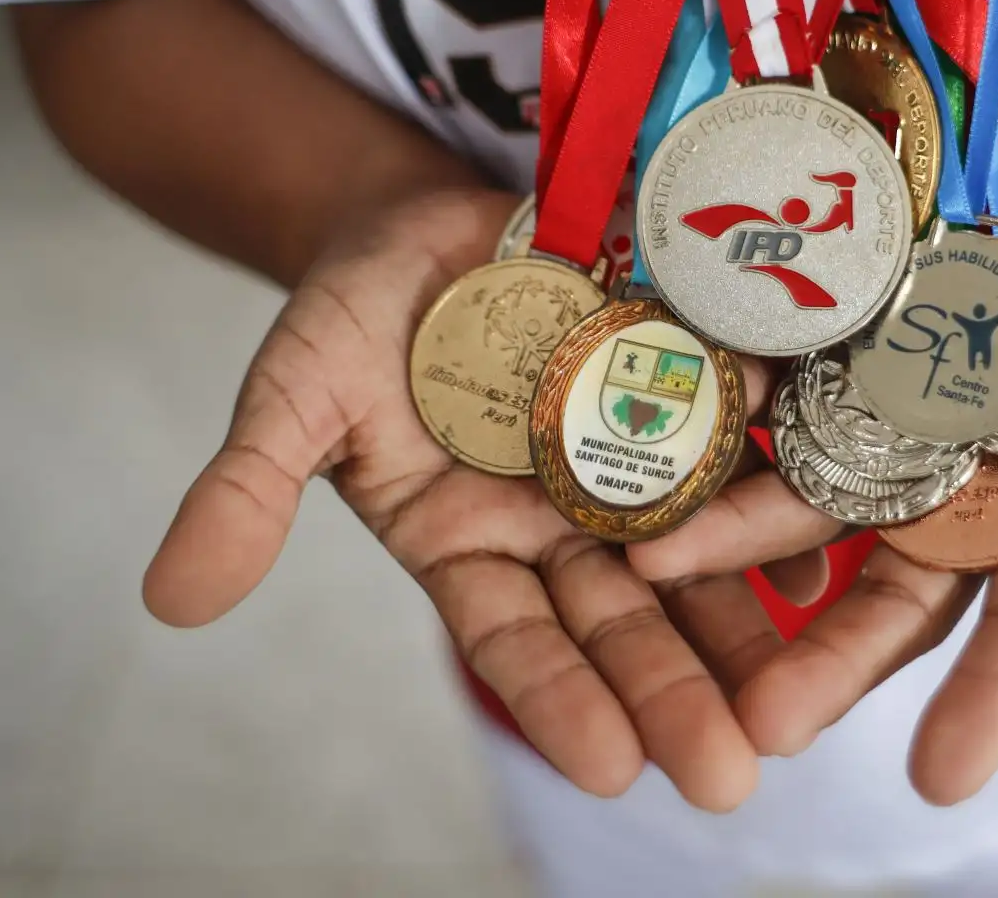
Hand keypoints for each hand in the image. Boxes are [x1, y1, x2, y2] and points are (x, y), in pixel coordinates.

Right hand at [141, 191, 774, 810]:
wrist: (432, 224)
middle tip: (733, 774)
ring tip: (803, 700)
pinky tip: (828, 552)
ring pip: (697, 558)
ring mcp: (629, 464)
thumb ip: (249, 491)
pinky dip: (778, 497)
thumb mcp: (295, 392)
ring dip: (748, 626)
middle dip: (677, 693)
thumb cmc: (352, 317)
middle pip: (625, 622)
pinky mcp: (683, 393)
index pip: (515, 641)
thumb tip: (170, 602)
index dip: (561, 700)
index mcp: (466, 547)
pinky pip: (738, 450)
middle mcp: (557, 526)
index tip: (614, 769)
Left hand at [626, 252, 997, 804]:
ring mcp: (901, 412)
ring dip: (736, 542)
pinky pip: (778, 381)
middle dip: (827, 656)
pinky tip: (652, 440)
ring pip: (810, 495)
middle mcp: (970, 482)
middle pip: (890, 585)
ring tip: (650, 582)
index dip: (992, 697)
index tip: (941, 784)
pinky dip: (722, 412)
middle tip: (760, 730)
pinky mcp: (850, 338)